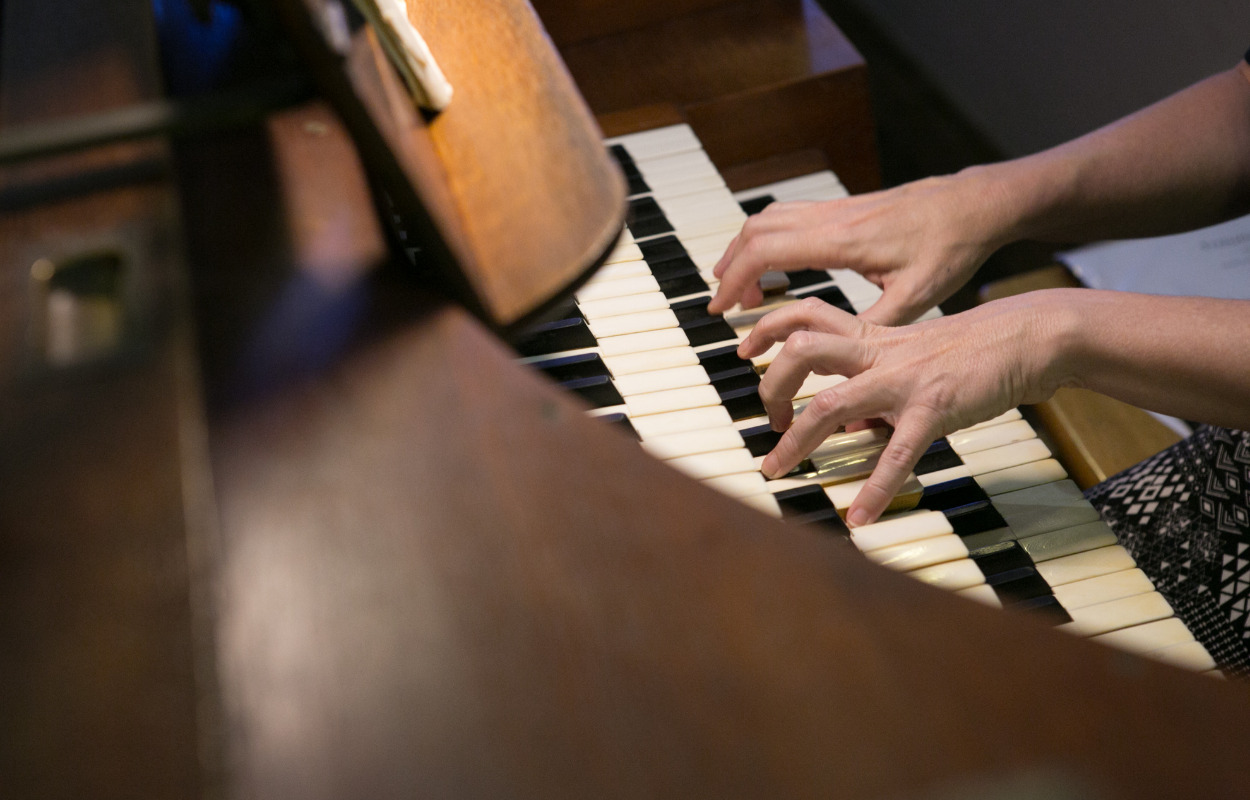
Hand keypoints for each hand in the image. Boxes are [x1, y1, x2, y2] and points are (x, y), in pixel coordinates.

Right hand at [707, 175, 1006, 325]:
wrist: (973, 205)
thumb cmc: (950, 248)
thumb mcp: (916, 297)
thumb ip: (873, 327)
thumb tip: (837, 358)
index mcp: (842, 241)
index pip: (765, 251)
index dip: (734, 280)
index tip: (721, 309)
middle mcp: (832, 218)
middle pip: (755, 232)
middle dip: (731, 268)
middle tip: (725, 305)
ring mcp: (836, 208)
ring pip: (768, 218)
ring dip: (745, 250)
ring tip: (742, 287)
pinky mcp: (845, 207)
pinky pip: (789, 216)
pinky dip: (767, 238)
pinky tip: (777, 263)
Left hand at [738, 293, 1067, 525]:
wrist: (1028, 336)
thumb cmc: (973, 348)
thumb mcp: (912, 357)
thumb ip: (873, 383)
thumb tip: (844, 424)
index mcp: (872, 336)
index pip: (806, 317)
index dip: (768, 329)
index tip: (744, 351)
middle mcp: (879, 353)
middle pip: (802, 351)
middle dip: (770, 386)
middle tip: (766, 420)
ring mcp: (903, 380)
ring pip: (831, 403)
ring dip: (796, 441)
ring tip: (776, 471)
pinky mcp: (934, 409)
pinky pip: (897, 454)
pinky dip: (875, 488)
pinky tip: (860, 517)